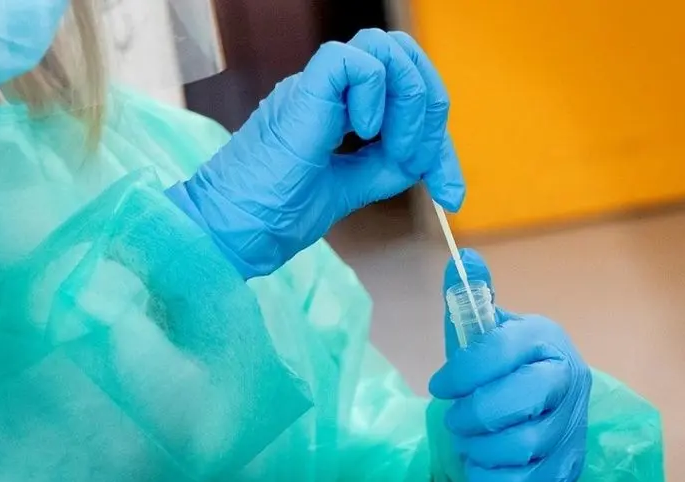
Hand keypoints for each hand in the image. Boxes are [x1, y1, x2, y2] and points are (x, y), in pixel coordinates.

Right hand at [166, 29, 464, 278]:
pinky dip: (374, 94)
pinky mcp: (304, 91)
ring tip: (391, 146)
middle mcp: (330, 93)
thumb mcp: (346, 191)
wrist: (232, 230)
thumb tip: (425, 158)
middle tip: (420, 160)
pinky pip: (355, 60)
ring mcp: (315, 88)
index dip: (439, 141)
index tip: (452, 193)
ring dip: (409, 99)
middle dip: (432, 109)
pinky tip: (361, 132)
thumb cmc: (274, 215)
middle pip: (404, 60)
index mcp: (338, 112)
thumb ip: (382, 168)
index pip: (406, 97)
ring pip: (386, 48)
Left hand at [428, 249, 591, 481]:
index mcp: (544, 338)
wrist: (543, 397)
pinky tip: (478, 466)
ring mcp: (573, 424)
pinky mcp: (569, 463)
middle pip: (516, 403)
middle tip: (453, 418)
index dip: (462, 372)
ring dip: (479, 448)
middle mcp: (567, 378)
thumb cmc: (502, 361)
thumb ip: (470, 296)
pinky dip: (493, 480)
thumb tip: (463, 258)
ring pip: (522, 447)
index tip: (438, 384)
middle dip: (472, 416)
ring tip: (465, 440)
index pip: (500, 351)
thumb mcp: (484, 326)